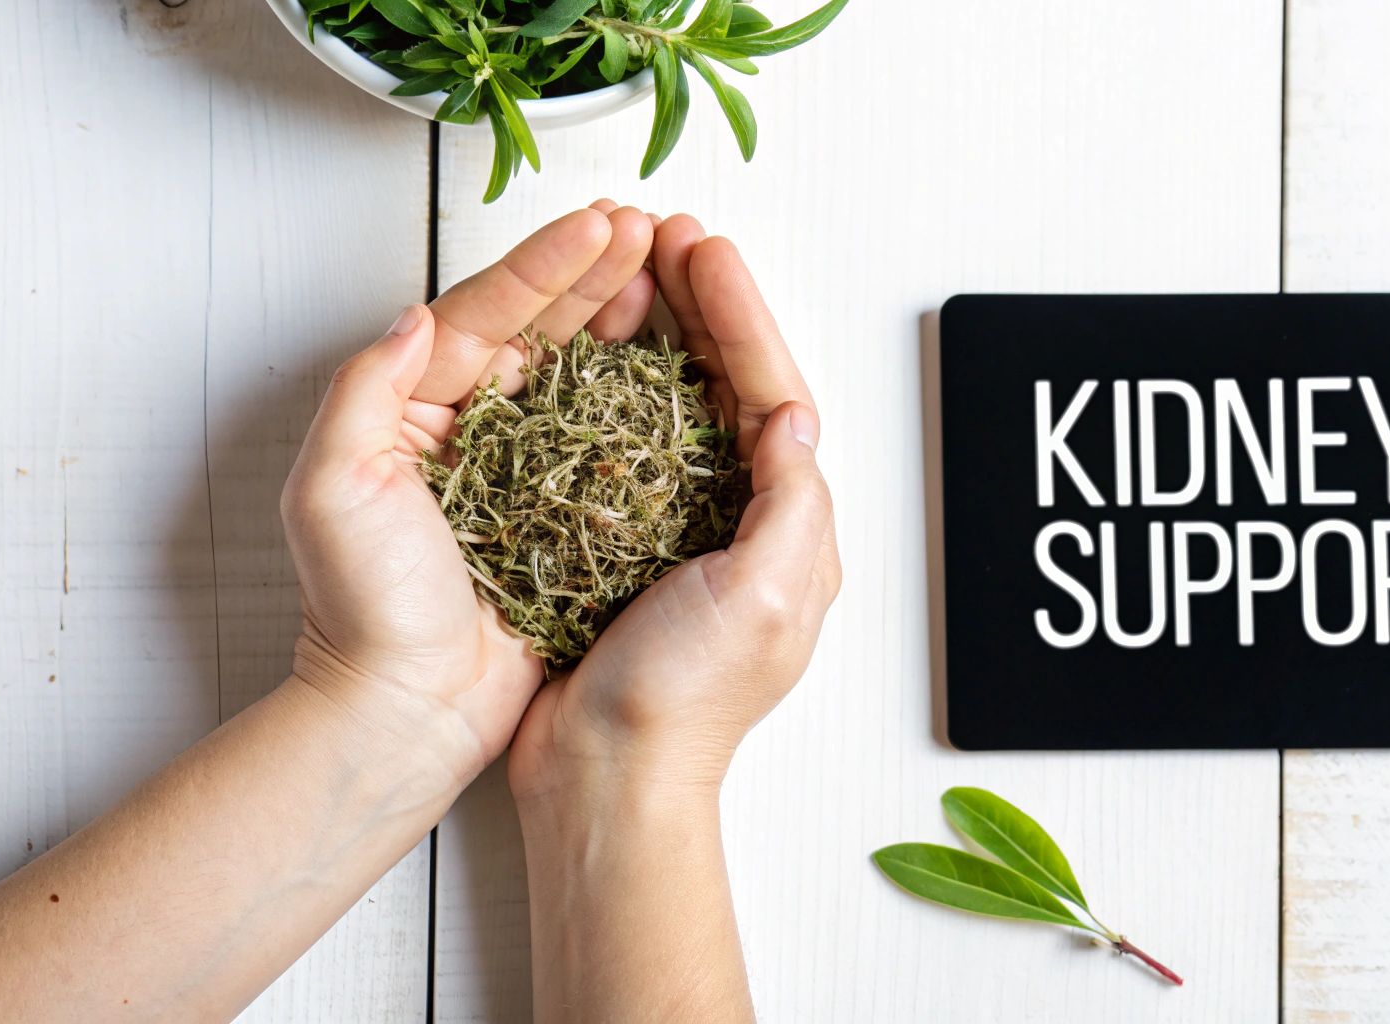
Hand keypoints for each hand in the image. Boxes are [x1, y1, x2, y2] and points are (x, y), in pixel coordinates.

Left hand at [280, 202, 658, 784]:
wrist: (408, 708)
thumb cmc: (364, 608)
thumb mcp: (332, 487)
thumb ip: (365, 391)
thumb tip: (415, 316)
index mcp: (414, 408)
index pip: (485, 315)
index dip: (545, 265)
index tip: (599, 226)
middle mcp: (470, 427)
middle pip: (538, 328)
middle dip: (593, 274)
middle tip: (647, 230)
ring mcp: (522, 469)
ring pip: (578, 373)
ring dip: (620, 318)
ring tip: (665, 272)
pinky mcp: (563, 513)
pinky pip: (605, 440)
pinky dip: (638, 396)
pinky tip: (671, 362)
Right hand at [508, 214, 841, 801]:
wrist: (608, 776)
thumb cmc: (686, 698)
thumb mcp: (763, 596)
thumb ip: (789, 502)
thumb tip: (792, 414)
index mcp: (792, 530)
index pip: (774, 394)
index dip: (741, 317)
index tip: (704, 252)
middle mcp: (750, 524)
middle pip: (734, 388)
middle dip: (708, 310)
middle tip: (671, 238)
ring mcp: (691, 535)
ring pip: (685, 408)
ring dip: (668, 339)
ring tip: (638, 274)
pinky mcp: (633, 548)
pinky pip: (636, 449)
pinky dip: (621, 394)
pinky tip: (597, 359)